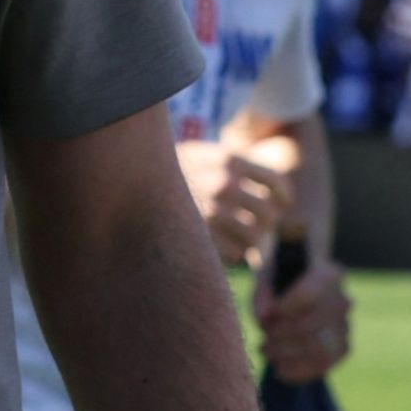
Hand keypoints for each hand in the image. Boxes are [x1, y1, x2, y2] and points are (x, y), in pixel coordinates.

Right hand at [176, 140, 294, 267]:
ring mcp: (211, 213)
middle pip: (268, 213)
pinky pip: (236, 254)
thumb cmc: (166, 174)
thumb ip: (230, 165)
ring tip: (239, 241)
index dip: (284, 195)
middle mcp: (222, 183)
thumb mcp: (197, 155)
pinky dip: (233, 254)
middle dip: (266, 223)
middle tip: (256, 226)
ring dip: (251, 243)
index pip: (274, 179)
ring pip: (255, 238)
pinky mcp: (201, 239)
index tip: (283, 203)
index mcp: (225, 159)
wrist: (127, 184)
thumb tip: (271, 190)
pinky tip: (218, 247)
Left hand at [252, 255, 352, 382]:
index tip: (265, 316)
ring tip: (267, 352)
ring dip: (287, 355)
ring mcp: (345, 325)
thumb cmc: (279, 281)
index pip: (311, 294)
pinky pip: (324, 364)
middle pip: (311, 326)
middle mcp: (341, 300)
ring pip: (319, 349)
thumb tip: (264, 317)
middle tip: (262, 340)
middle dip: (280, 336)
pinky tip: (280, 368)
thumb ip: (262, 294)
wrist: (298, 288)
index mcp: (327, 273)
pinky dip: (298, 370)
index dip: (286, 308)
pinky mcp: (343, 347)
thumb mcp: (265, 279)